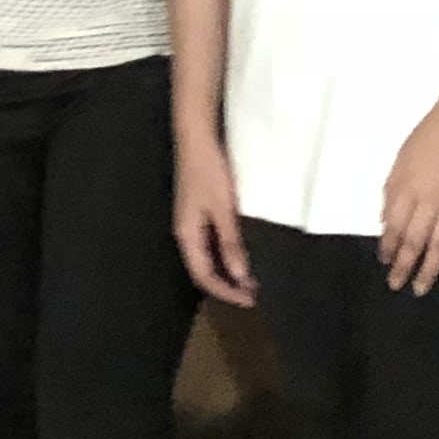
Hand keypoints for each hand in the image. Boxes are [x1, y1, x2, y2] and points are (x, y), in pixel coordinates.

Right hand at [174, 139, 256, 306]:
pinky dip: (225, 254)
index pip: (204, 276)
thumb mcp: (223, 209)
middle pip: (203, 269)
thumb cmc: (208, 172)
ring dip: (227, 270)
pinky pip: (210, 244)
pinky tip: (241, 252)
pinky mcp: (198, 213)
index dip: (226, 291)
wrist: (196, 138)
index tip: (250, 300)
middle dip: (227, 285)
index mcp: (187, 235)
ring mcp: (190, 222)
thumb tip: (240, 275)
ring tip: (251, 278)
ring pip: (207, 257)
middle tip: (253, 293)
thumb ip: (230, 243)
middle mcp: (185, 233)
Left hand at [378, 93, 438, 295]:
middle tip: (396, 285)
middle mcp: (430, 199)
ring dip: (430, 268)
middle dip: (403, 264)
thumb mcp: (403, 156)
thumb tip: (386, 218)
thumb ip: (393, 188)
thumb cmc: (433, 131)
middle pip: (414, 239)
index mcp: (407, 186)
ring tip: (421, 287)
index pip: (394, 225)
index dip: (388, 245)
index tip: (384, 261)